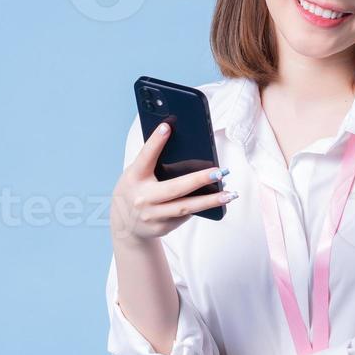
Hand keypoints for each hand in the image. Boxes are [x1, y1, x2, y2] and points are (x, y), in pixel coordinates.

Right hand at [110, 122, 236, 244]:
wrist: (124, 224)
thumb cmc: (135, 190)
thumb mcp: (136, 174)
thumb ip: (152, 162)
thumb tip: (184, 149)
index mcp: (134, 178)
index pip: (145, 158)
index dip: (155, 142)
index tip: (167, 127)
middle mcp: (142, 198)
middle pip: (175, 188)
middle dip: (199, 180)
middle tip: (220, 172)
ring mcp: (152, 215)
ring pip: (185, 207)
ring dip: (210, 201)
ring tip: (230, 194)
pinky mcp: (162, 227)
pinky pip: (185, 216)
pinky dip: (201, 207)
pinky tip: (217, 200)